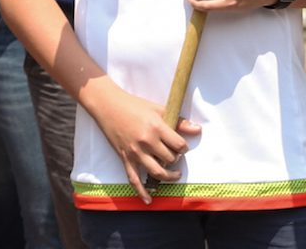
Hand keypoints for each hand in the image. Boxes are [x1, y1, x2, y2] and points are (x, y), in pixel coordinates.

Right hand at [83, 85, 199, 201]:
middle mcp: (147, 142)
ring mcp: (136, 152)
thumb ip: (179, 121)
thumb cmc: (134, 106)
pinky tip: (148, 199)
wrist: (108, 106)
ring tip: (174, 174)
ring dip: (169, 176)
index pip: (179, 145)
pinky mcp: (125, 158)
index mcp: (157, 128)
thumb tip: (197, 129)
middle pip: (170, 159)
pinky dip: (142, 192)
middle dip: (176, 158)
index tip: (181, 146)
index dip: (184, 147)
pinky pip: (134, 180)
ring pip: (157, 172)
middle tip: (175, 154)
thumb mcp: (158, 109)